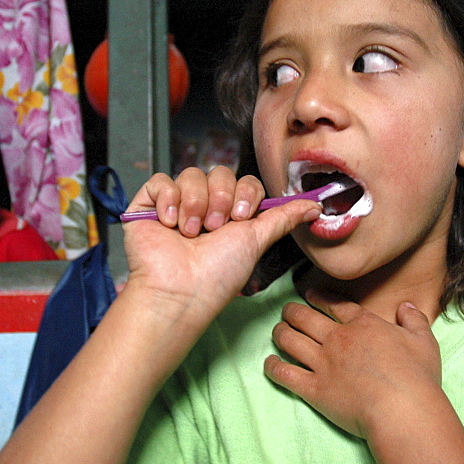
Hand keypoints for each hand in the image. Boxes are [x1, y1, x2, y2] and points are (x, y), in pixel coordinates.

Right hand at [122, 166, 321, 327]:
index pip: (243, 181)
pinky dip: (167, 199)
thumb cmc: (217, 275)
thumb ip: (283, 218)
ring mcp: (175, 205)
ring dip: (195, 203)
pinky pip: (161, 181)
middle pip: (219, 172)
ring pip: (190, 174)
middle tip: (214, 228)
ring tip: (190, 232)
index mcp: (230, 214)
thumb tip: (315, 206)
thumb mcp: (256, 241)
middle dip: (220, 199)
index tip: (240, 218)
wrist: (181, 291)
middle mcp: (203, 206)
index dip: (244, 194)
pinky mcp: (147, 206)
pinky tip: (170, 223)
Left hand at [264, 287, 441, 438]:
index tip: (308, 294)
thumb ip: (414, 320)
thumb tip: (407, 306)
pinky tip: (269, 364)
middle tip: (286, 311)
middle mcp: (339, 339)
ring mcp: (324, 363)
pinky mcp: (314, 389)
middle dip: (292, 311)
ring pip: (291, 340)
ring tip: (277, 331)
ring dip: (280, 333)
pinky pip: (285, 374)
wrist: (402, 409)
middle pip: (306, 318)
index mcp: (363, 325)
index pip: (335, 305)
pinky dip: (273, 367)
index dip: (319, 297)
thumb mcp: (424, 341)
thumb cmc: (417, 377)